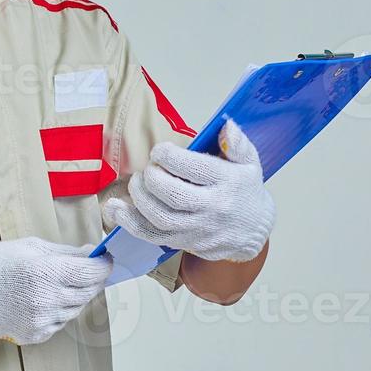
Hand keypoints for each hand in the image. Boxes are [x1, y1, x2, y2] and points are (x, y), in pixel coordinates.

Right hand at [0, 237, 112, 344]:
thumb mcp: (33, 247)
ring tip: (57, 285)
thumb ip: (67, 253)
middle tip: (88, 271)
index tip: (106, 261)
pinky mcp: (35, 335)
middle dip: (93, 280)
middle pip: (88, 292)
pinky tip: (42, 300)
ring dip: (75, 296)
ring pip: (76, 309)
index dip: (104, 266)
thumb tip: (93, 254)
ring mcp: (42, 320)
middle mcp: (47, 299)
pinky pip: (59, 323)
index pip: (92, 272)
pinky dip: (58, 312)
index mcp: (47, 272)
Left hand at [101, 117, 274, 261]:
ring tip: (136, 183)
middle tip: (148, 169)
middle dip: (152, 178)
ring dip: (139, 198)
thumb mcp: (250, 162)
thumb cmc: (246, 191)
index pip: (194, 169)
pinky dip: (131, 223)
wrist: (254, 231)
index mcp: (228, 182)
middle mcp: (213, 208)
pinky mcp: (186, 243)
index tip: (160, 151)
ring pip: (161, 218)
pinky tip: (116, 209)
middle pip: (174, 195)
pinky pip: (153, 236)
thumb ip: (237, 144)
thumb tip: (227, 127)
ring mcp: (199, 229)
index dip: (168, 156)